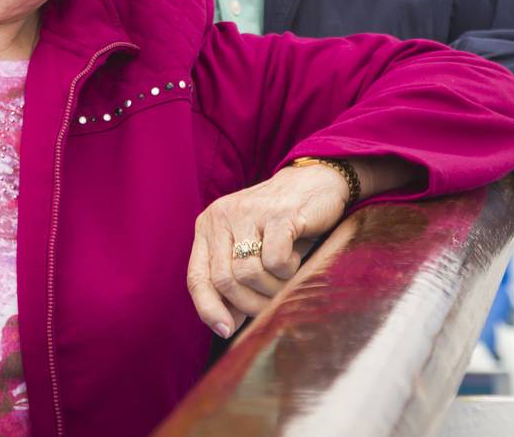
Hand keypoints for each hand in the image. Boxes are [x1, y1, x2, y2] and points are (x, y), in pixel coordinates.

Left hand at [186, 163, 350, 338]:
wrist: (316, 182)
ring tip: (285, 276)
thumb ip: (236, 283)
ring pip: (248, 273)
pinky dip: (287, 270)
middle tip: (270, 304)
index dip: (208, 309)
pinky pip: (274, 261)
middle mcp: (222, 217)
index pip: (197, 278)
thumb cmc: (283, 226)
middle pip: (223, 280)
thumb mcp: (252, 251)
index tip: (225, 331)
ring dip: (271, 287)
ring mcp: (248, 213)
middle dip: (249, 304)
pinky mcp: (277, 214)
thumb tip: (226, 325)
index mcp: (209, 226)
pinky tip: (295, 256)